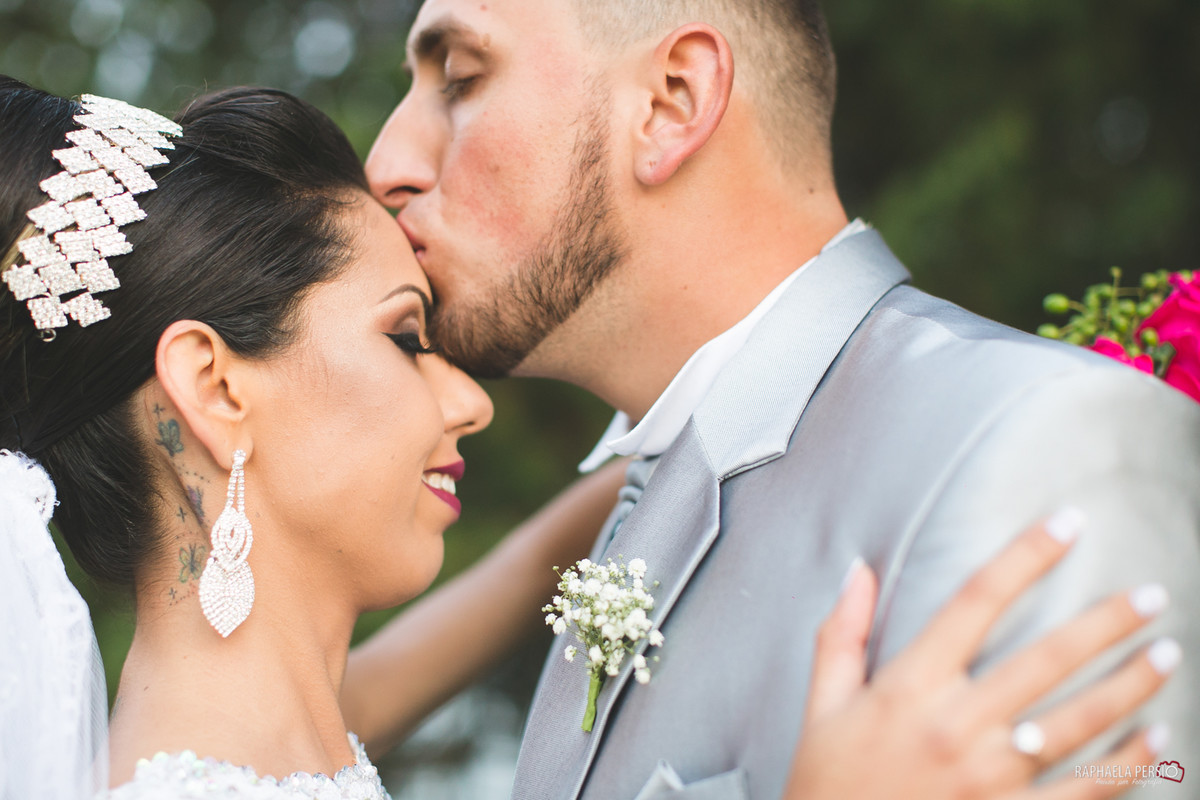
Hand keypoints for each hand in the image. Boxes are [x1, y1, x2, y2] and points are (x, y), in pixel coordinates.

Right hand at [786, 510, 1176, 798]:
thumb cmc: (828, 782)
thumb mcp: (823, 704)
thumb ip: (841, 634)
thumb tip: (859, 571)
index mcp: (910, 687)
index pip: (976, 601)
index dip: (1025, 556)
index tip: (1065, 524)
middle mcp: (958, 725)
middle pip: (1046, 658)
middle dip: (1106, 622)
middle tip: (1150, 594)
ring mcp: (991, 777)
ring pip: (1079, 722)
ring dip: (1130, 685)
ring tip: (1166, 654)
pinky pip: (1085, 791)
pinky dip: (1127, 765)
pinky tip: (1155, 738)